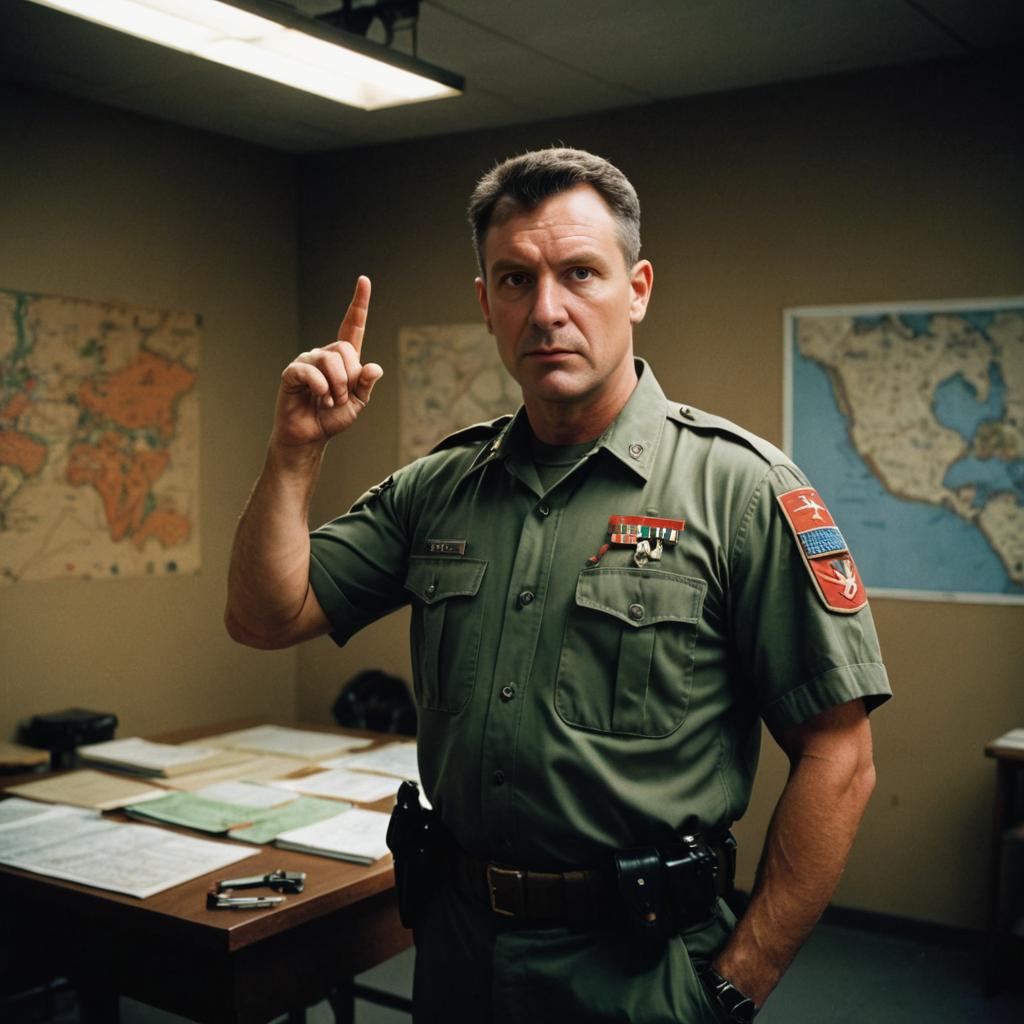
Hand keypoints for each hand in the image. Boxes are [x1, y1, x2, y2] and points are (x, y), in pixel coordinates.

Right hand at [272, 276, 382, 447]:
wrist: (310, 436)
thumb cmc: (332, 418)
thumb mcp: (357, 403)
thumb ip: (366, 384)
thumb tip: (374, 367)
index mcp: (343, 358)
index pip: (353, 326)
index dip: (359, 303)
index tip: (364, 280)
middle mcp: (324, 354)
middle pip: (345, 349)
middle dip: (349, 378)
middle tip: (341, 398)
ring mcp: (307, 361)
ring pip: (330, 360)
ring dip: (337, 387)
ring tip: (330, 402)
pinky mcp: (292, 372)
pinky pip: (310, 371)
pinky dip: (320, 387)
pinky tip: (319, 398)